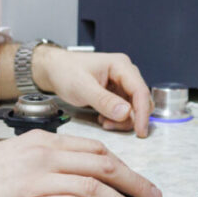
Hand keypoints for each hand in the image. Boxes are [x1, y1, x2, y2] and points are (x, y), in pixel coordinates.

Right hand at [0, 131, 162, 196]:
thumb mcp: (8, 160)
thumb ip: (40, 165)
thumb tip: (70, 184)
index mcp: (39, 142)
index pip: (94, 150)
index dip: (123, 166)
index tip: (137, 181)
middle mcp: (42, 155)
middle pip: (104, 165)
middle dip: (135, 182)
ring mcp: (36, 179)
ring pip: (97, 187)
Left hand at [34, 47, 152, 136]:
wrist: (54, 70)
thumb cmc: (65, 71)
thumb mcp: (82, 87)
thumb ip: (104, 101)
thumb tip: (126, 112)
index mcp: (120, 65)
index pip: (140, 90)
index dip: (143, 112)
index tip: (140, 130)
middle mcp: (125, 73)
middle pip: (141, 100)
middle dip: (131, 117)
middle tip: (112, 126)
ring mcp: (121, 83)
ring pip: (134, 107)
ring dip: (122, 120)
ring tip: (103, 122)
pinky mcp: (116, 93)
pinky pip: (125, 110)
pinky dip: (116, 118)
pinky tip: (102, 118)